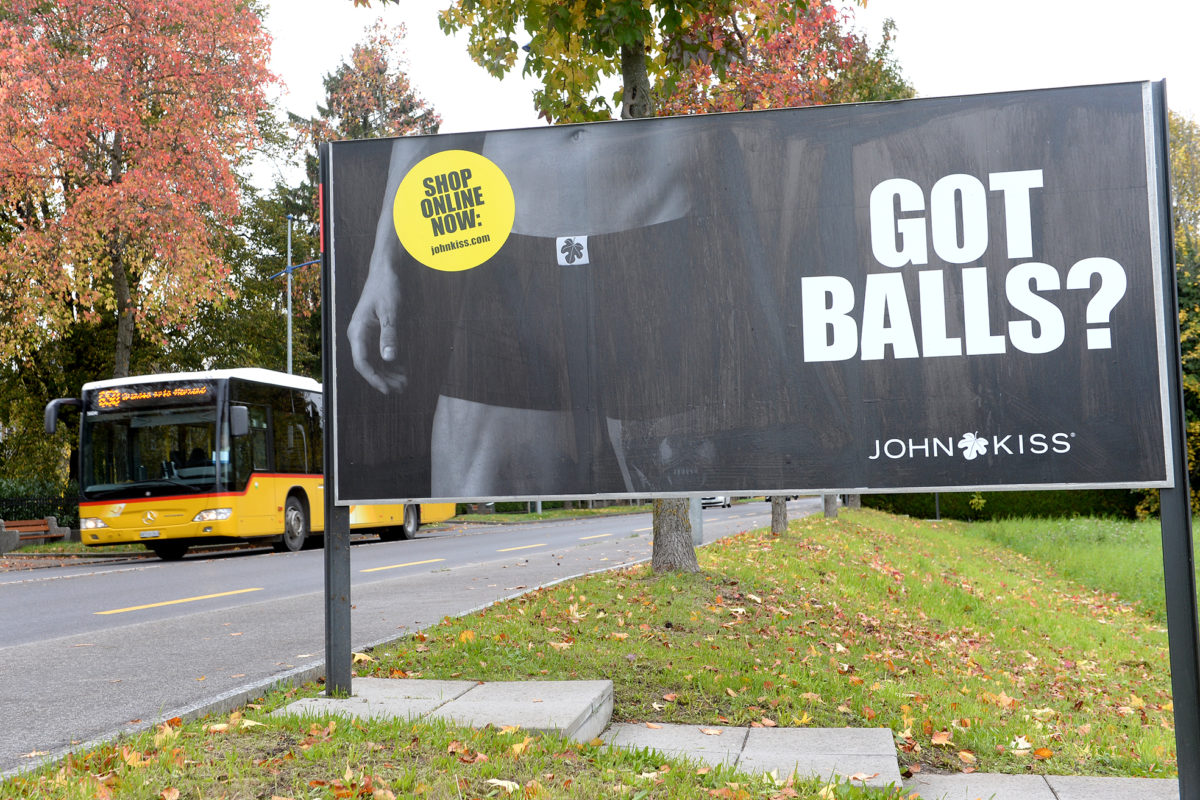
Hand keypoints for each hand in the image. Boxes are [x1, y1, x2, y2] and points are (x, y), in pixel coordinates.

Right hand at [347, 262, 408, 393]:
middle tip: (401, 389)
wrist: (386, 271)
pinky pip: (380, 352)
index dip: (374, 379)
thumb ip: (390, 335)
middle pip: (368, 365)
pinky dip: (392, 363)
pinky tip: (403, 369)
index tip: (387, 390)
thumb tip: (388, 358)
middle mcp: (359, 335)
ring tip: (404, 383)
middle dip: (384, 379)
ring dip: (388, 373)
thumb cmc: (386, 288)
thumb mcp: (391, 312)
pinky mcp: (375, 332)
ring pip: (375, 361)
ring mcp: (367, 335)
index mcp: (357, 332)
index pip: (362, 363)